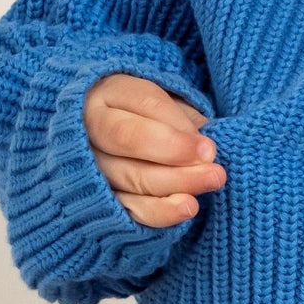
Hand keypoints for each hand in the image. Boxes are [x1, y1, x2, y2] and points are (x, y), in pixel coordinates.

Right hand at [84, 74, 224, 228]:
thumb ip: (183, 120)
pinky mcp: (99, 198)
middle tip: (214, 171)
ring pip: (128, 176)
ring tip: (208, 188)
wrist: (114, 145)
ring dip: (174, 185)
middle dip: (175, 155)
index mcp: (109, 92)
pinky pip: (126, 207)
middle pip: (128, 138)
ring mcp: (90, 164)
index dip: (177, 128)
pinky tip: (185, 209)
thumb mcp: (167, 106)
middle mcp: (90, 125)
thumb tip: (206, 148)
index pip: (145, 103)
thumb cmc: (150, 118)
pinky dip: (159, 211)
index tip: (209, 149)